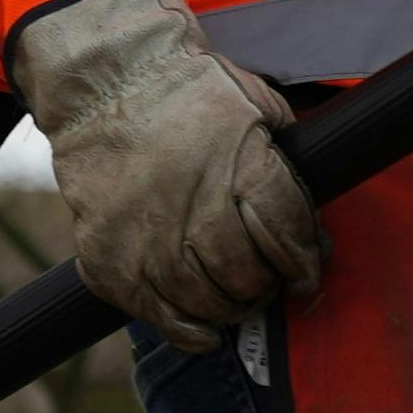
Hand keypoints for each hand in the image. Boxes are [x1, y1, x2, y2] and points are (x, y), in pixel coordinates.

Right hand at [16, 0, 323, 348]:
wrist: (105, 80)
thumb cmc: (187, 91)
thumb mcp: (256, 104)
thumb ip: (281, 159)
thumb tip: (308, 222)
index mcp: (239, 162)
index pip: (285, 231)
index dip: (304, 261)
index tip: (307, 275)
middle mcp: (194, 202)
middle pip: (245, 274)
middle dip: (265, 287)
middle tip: (267, 284)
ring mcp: (147, 233)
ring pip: (203, 300)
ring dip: (229, 309)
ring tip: (236, 300)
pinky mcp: (109, 255)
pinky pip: (154, 312)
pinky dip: (185, 331)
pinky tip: (204, 331)